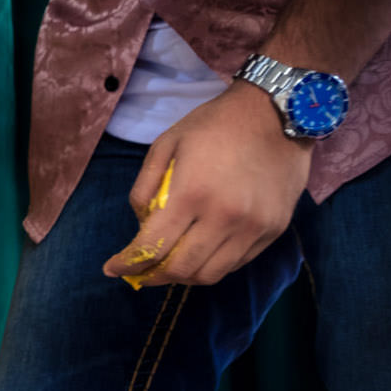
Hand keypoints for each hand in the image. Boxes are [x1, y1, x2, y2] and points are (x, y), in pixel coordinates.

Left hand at [101, 83, 310, 287]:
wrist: (277, 113)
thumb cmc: (214, 125)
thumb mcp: (166, 144)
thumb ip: (145, 187)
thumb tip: (140, 224)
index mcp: (192, 194)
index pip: (153, 246)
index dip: (128, 264)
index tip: (113, 269)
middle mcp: (225, 217)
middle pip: (182, 269)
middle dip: (154, 276)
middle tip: (141, 273)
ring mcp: (254, 226)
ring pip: (211, 274)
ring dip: (185, 276)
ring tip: (170, 266)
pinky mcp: (274, 229)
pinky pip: (237, 263)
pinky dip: (213, 265)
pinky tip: (201, 253)